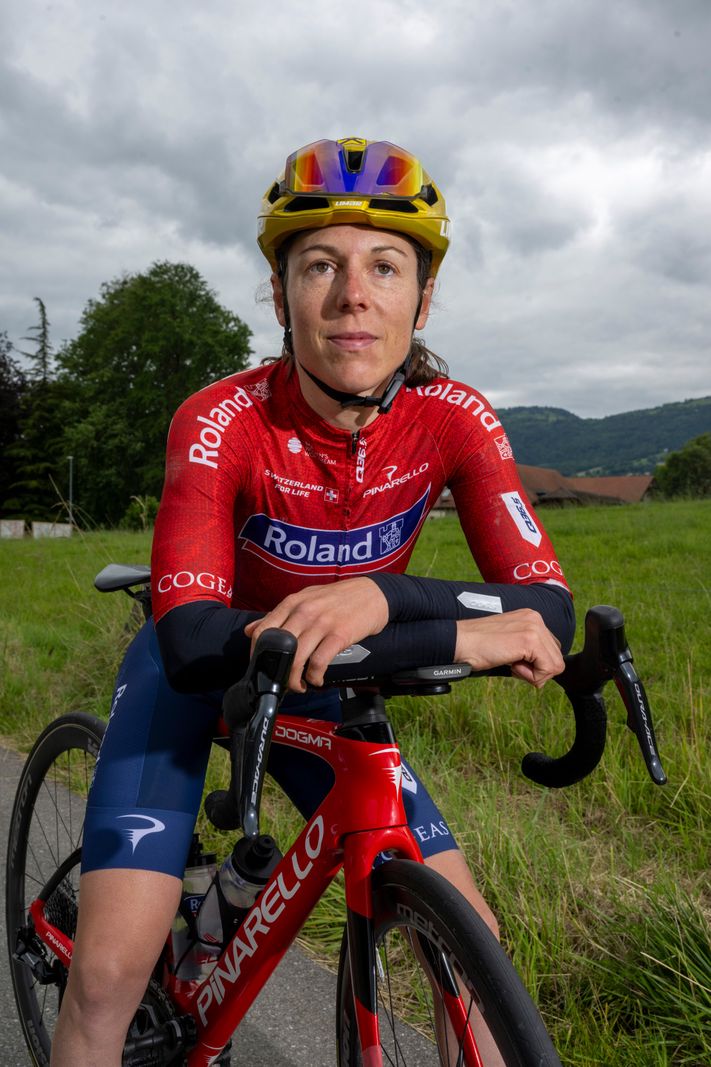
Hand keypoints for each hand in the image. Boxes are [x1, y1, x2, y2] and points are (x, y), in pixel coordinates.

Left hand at [243, 577, 388, 690]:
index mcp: (293, 603)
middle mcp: (304, 612)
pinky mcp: (339, 635)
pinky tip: (316, 679)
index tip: (262, 667)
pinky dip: (314, 677)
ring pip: (296, 659)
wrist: (374, 593)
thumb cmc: (339, 597)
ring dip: (294, 680)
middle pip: (278, 649)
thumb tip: (251, 630)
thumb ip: (279, 614)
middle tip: (282, 681)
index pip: (263, 630)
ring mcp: (322, 623)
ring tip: (299, 685)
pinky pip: (319, 662)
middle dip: (277, 672)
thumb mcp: (306, 598)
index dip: (257, 654)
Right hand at [454, 609, 563, 687]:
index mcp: (531, 617)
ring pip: (555, 665)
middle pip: (557, 658)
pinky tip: (511, 665)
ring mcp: (534, 628)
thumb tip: (545, 670)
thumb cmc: (479, 647)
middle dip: (537, 670)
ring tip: (511, 663)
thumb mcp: (510, 643)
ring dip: (533, 673)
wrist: (459, 642)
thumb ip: (529, 650)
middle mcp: (536, 619)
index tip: (514, 659)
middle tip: (512, 663)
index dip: (536, 664)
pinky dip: (530, 676)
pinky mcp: (530, 640)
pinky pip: (547, 669)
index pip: (552, 649)